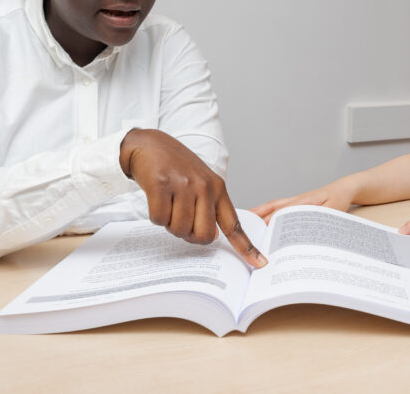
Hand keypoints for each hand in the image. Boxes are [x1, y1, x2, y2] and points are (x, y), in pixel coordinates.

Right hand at [120, 129, 266, 267]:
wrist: (150, 144)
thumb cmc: (176, 167)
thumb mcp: (201, 182)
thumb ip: (209, 208)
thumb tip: (210, 237)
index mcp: (217, 188)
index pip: (234, 223)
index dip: (246, 247)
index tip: (260, 263)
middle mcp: (204, 186)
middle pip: (203, 236)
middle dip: (188, 235)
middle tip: (181, 219)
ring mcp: (183, 185)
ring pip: (179, 229)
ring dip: (169, 223)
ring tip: (168, 203)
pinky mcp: (161, 184)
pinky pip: (159, 218)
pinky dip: (155, 215)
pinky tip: (157, 198)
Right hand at [250, 180, 356, 223]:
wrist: (344, 189)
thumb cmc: (339, 198)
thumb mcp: (333, 209)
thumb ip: (320, 218)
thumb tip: (306, 229)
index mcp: (303, 202)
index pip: (283, 213)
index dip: (271, 224)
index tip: (262, 235)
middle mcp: (295, 200)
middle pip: (273, 209)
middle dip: (259, 219)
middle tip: (246, 231)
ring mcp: (294, 200)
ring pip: (272, 206)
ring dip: (259, 214)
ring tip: (245, 223)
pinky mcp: (295, 203)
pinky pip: (276, 206)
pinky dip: (265, 211)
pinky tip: (259, 216)